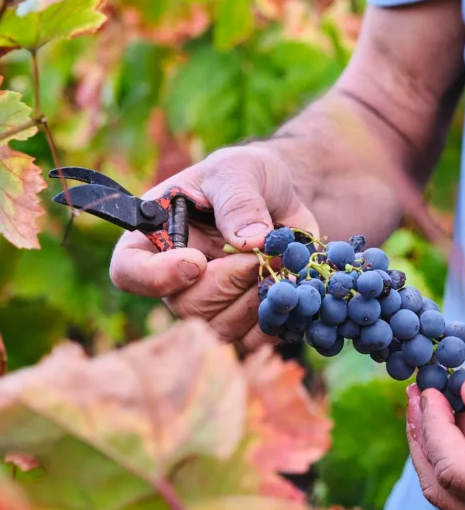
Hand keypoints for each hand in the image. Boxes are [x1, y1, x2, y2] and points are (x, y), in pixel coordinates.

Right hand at [109, 145, 318, 348]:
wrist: (280, 196)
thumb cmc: (245, 176)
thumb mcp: (240, 170)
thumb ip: (239, 200)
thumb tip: (250, 240)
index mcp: (153, 237)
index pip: (129, 272)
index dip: (157, 277)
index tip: (197, 261)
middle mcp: (173, 278)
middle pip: (185, 307)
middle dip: (229, 282)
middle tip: (260, 254)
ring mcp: (207, 302)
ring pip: (220, 328)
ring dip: (255, 299)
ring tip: (279, 263)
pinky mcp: (241, 317)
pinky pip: (251, 340)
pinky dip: (276, 318)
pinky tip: (290, 289)